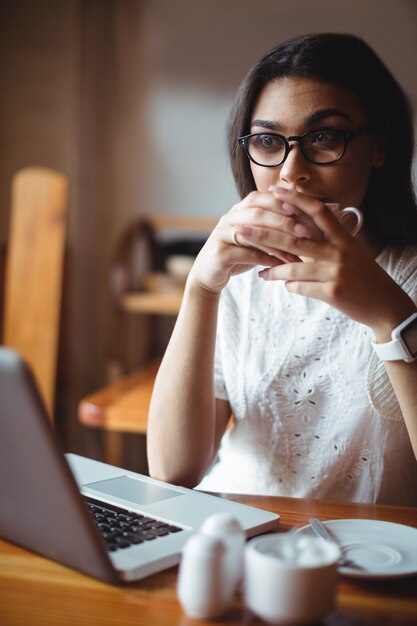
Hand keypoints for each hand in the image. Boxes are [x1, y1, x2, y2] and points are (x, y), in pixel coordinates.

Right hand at [187, 190, 317, 293]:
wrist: (209, 275)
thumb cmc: (238, 255)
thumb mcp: (256, 238)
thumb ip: (273, 227)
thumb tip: (305, 221)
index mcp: (238, 210)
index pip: (260, 198)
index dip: (281, 202)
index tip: (303, 211)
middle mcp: (228, 218)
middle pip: (256, 213)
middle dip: (283, 221)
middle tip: (305, 233)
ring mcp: (221, 234)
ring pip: (251, 232)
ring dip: (276, 242)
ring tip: (296, 252)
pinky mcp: (218, 252)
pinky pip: (245, 253)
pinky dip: (264, 258)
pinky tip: (279, 265)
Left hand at [236, 189, 414, 335]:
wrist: (384, 305)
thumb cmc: (363, 276)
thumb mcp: (350, 251)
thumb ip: (327, 240)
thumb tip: (300, 229)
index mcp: (343, 237)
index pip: (316, 211)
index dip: (294, 199)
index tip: (273, 190)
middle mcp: (339, 250)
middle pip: (294, 238)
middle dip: (263, 234)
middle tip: (240, 231)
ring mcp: (335, 271)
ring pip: (292, 267)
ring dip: (272, 269)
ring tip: (260, 271)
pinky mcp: (332, 292)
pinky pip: (300, 287)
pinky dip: (289, 285)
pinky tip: (283, 285)